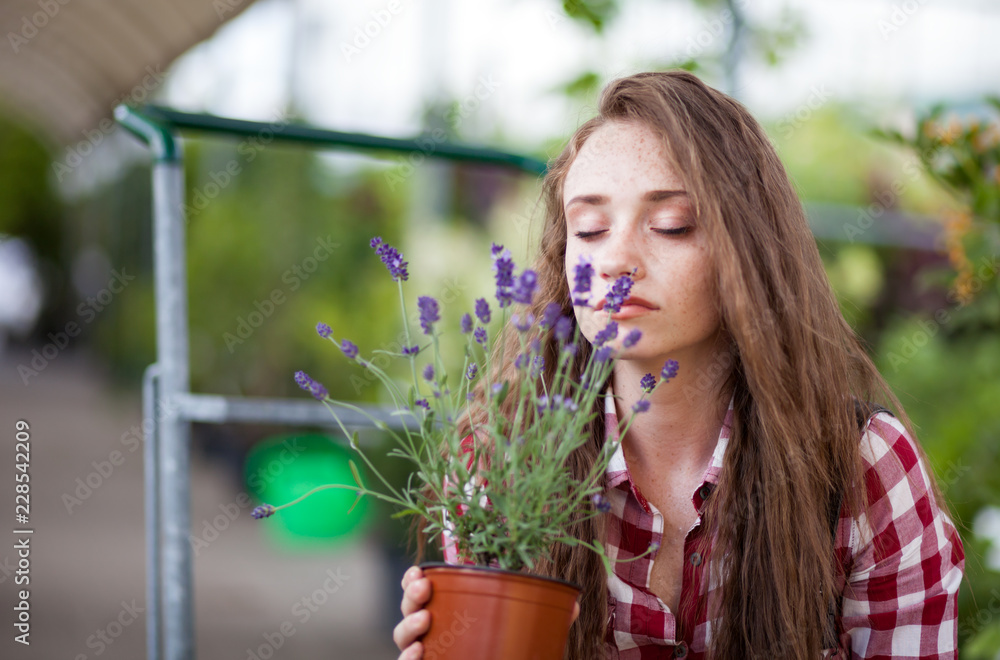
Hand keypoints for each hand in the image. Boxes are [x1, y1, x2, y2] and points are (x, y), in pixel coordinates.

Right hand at [392, 565, 581, 659]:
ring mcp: (427, 655)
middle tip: (423, 588)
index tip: (420, 572)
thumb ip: (544, 618)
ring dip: (408, 625)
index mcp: (450, 611)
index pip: (423, 590)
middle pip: (409, 609)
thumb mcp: (524, 634)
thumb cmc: (506, 654)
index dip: (414, 579)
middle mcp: (433, 632)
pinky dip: (406, 659)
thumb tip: (573, 604)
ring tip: (424, 621)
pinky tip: (418, 654)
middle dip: (410, 595)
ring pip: (402, 638)